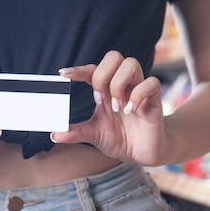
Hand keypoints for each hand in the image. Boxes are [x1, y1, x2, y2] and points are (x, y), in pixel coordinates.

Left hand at [50, 51, 166, 165]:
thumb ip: (75, 132)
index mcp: (105, 89)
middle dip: (102, 75)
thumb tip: (55, 134)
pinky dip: (138, 94)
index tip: (63, 74)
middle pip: (113, 57)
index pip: (92, 70)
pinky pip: (150, 83)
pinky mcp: (154, 99)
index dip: (79, 70)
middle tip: (100, 99)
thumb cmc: (119, 139)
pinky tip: (131, 110)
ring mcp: (138, 90)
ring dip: (119, 84)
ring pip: (131, 63)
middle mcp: (122, 85)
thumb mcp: (93, 135)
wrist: (141, 153)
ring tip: (118, 107)